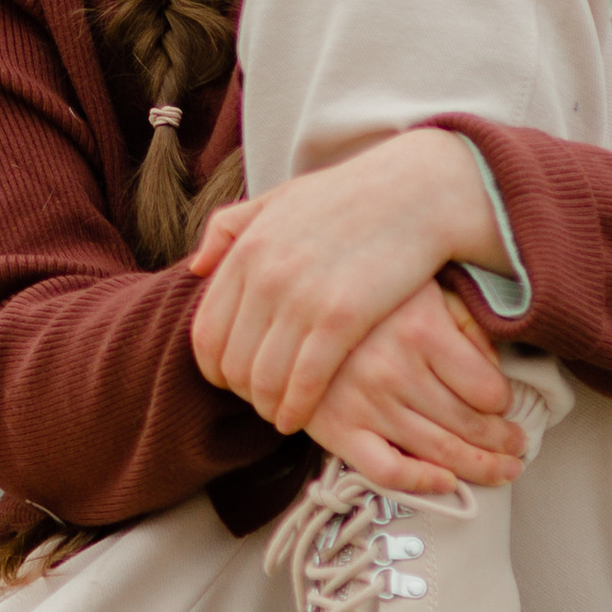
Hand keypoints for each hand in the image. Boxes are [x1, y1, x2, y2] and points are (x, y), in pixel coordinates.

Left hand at [189, 129, 507, 433]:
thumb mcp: (277, 200)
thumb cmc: (346, 198)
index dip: (213, 367)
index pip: (206, 331)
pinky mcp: (342, 317)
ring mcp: (301, 298)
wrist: (415, 192)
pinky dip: (296, 408)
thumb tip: (196, 267)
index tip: (230, 381)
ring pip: (263, 378)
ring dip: (267, 406)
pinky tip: (298, 419)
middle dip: (240, 392)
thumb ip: (229, 228)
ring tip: (279, 415)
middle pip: (230, 361)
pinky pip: (304, 381)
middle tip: (258, 402)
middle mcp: (264, 276)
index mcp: (245, 250)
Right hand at [303, 285, 524, 494]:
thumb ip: (466, 323)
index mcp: (420, 330)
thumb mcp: (424, 291)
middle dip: (504, 443)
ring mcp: (364, 402)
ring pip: (440, 452)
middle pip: (470, 425)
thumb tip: (496, 372)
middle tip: (516, 447)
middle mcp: (393, 369)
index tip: (505, 405)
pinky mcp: (336, 427)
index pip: (489, 390)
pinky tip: (446, 482)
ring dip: (481, 468)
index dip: (506, 402)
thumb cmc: (368, 299)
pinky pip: (387, 470)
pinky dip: (422, 483)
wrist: (290, 306)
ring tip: (501, 469)